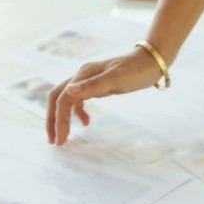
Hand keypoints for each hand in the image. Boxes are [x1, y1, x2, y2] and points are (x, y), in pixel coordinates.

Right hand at [44, 50, 161, 144]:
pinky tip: (86, 122)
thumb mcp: (117, 79)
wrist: (151, 61)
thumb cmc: (137, 69)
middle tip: (55, 141)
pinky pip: (79, 100)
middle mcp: (82, 76)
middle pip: (57, 98)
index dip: (59, 120)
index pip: (63, 99)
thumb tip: (68, 91)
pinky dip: (77, 112)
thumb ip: (94, 85)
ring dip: (62, 118)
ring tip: (64, 136)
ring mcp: (88, 80)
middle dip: (53, 120)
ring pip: (66, 100)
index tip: (61, 140)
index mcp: (84, 74)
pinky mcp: (96, 85)